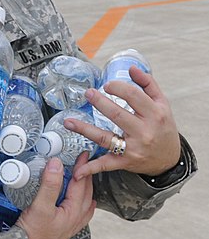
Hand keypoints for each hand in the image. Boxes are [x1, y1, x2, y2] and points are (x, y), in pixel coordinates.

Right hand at [15, 153, 95, 238]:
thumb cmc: (32, 235)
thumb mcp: (40, 207)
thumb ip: (50, 185)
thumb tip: (56, 164)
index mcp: (74, 212)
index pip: (80, 183)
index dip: (81, 167)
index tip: (82, 154)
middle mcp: (76, 219)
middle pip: (86, 193)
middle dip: (86, 176)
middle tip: (84, 161)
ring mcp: (71, 226)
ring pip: (85, 203)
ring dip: (85, 189)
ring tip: (83, 178)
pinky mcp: (63, 229)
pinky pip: (79, 213)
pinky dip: (81, 202)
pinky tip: (78, 202)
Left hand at [64, 65, 180, 179]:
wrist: (169, 159)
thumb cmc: (163, 127)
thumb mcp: (162, 103)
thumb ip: (148, 84)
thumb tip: (131, 67)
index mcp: (154, 114)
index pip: (134, 96)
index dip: (118, 88)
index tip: (107, 85)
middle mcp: (144, 131)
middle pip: (117, 115)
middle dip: (100, 103)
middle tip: (88, 93)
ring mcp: (133, 148)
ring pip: (105, 138)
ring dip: (85, 129)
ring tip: (69, 121)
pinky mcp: (125, 162)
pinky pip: (105, 165)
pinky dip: (90, 169)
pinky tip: (77, 170)